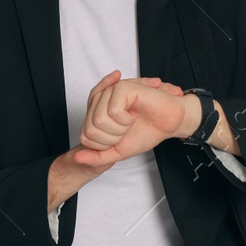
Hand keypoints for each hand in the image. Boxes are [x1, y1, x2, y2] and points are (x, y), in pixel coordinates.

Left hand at [71, 71, 190, 166]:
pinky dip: (125, 119)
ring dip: (119, 128)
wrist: (168, 125)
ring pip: (99, 120)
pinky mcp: (123, 88)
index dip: (104, 143)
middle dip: (112, 137)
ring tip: (131, 120)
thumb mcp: (117, 151)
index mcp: (98, 112)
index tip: (120, 136)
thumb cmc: (145, 132)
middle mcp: (102, 100)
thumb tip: (77, 158)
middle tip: (127, 129)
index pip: (85, 135)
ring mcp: (111, 92)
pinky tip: (134, 114)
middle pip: (90, 129)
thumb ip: (97, 156)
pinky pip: (113, 111)